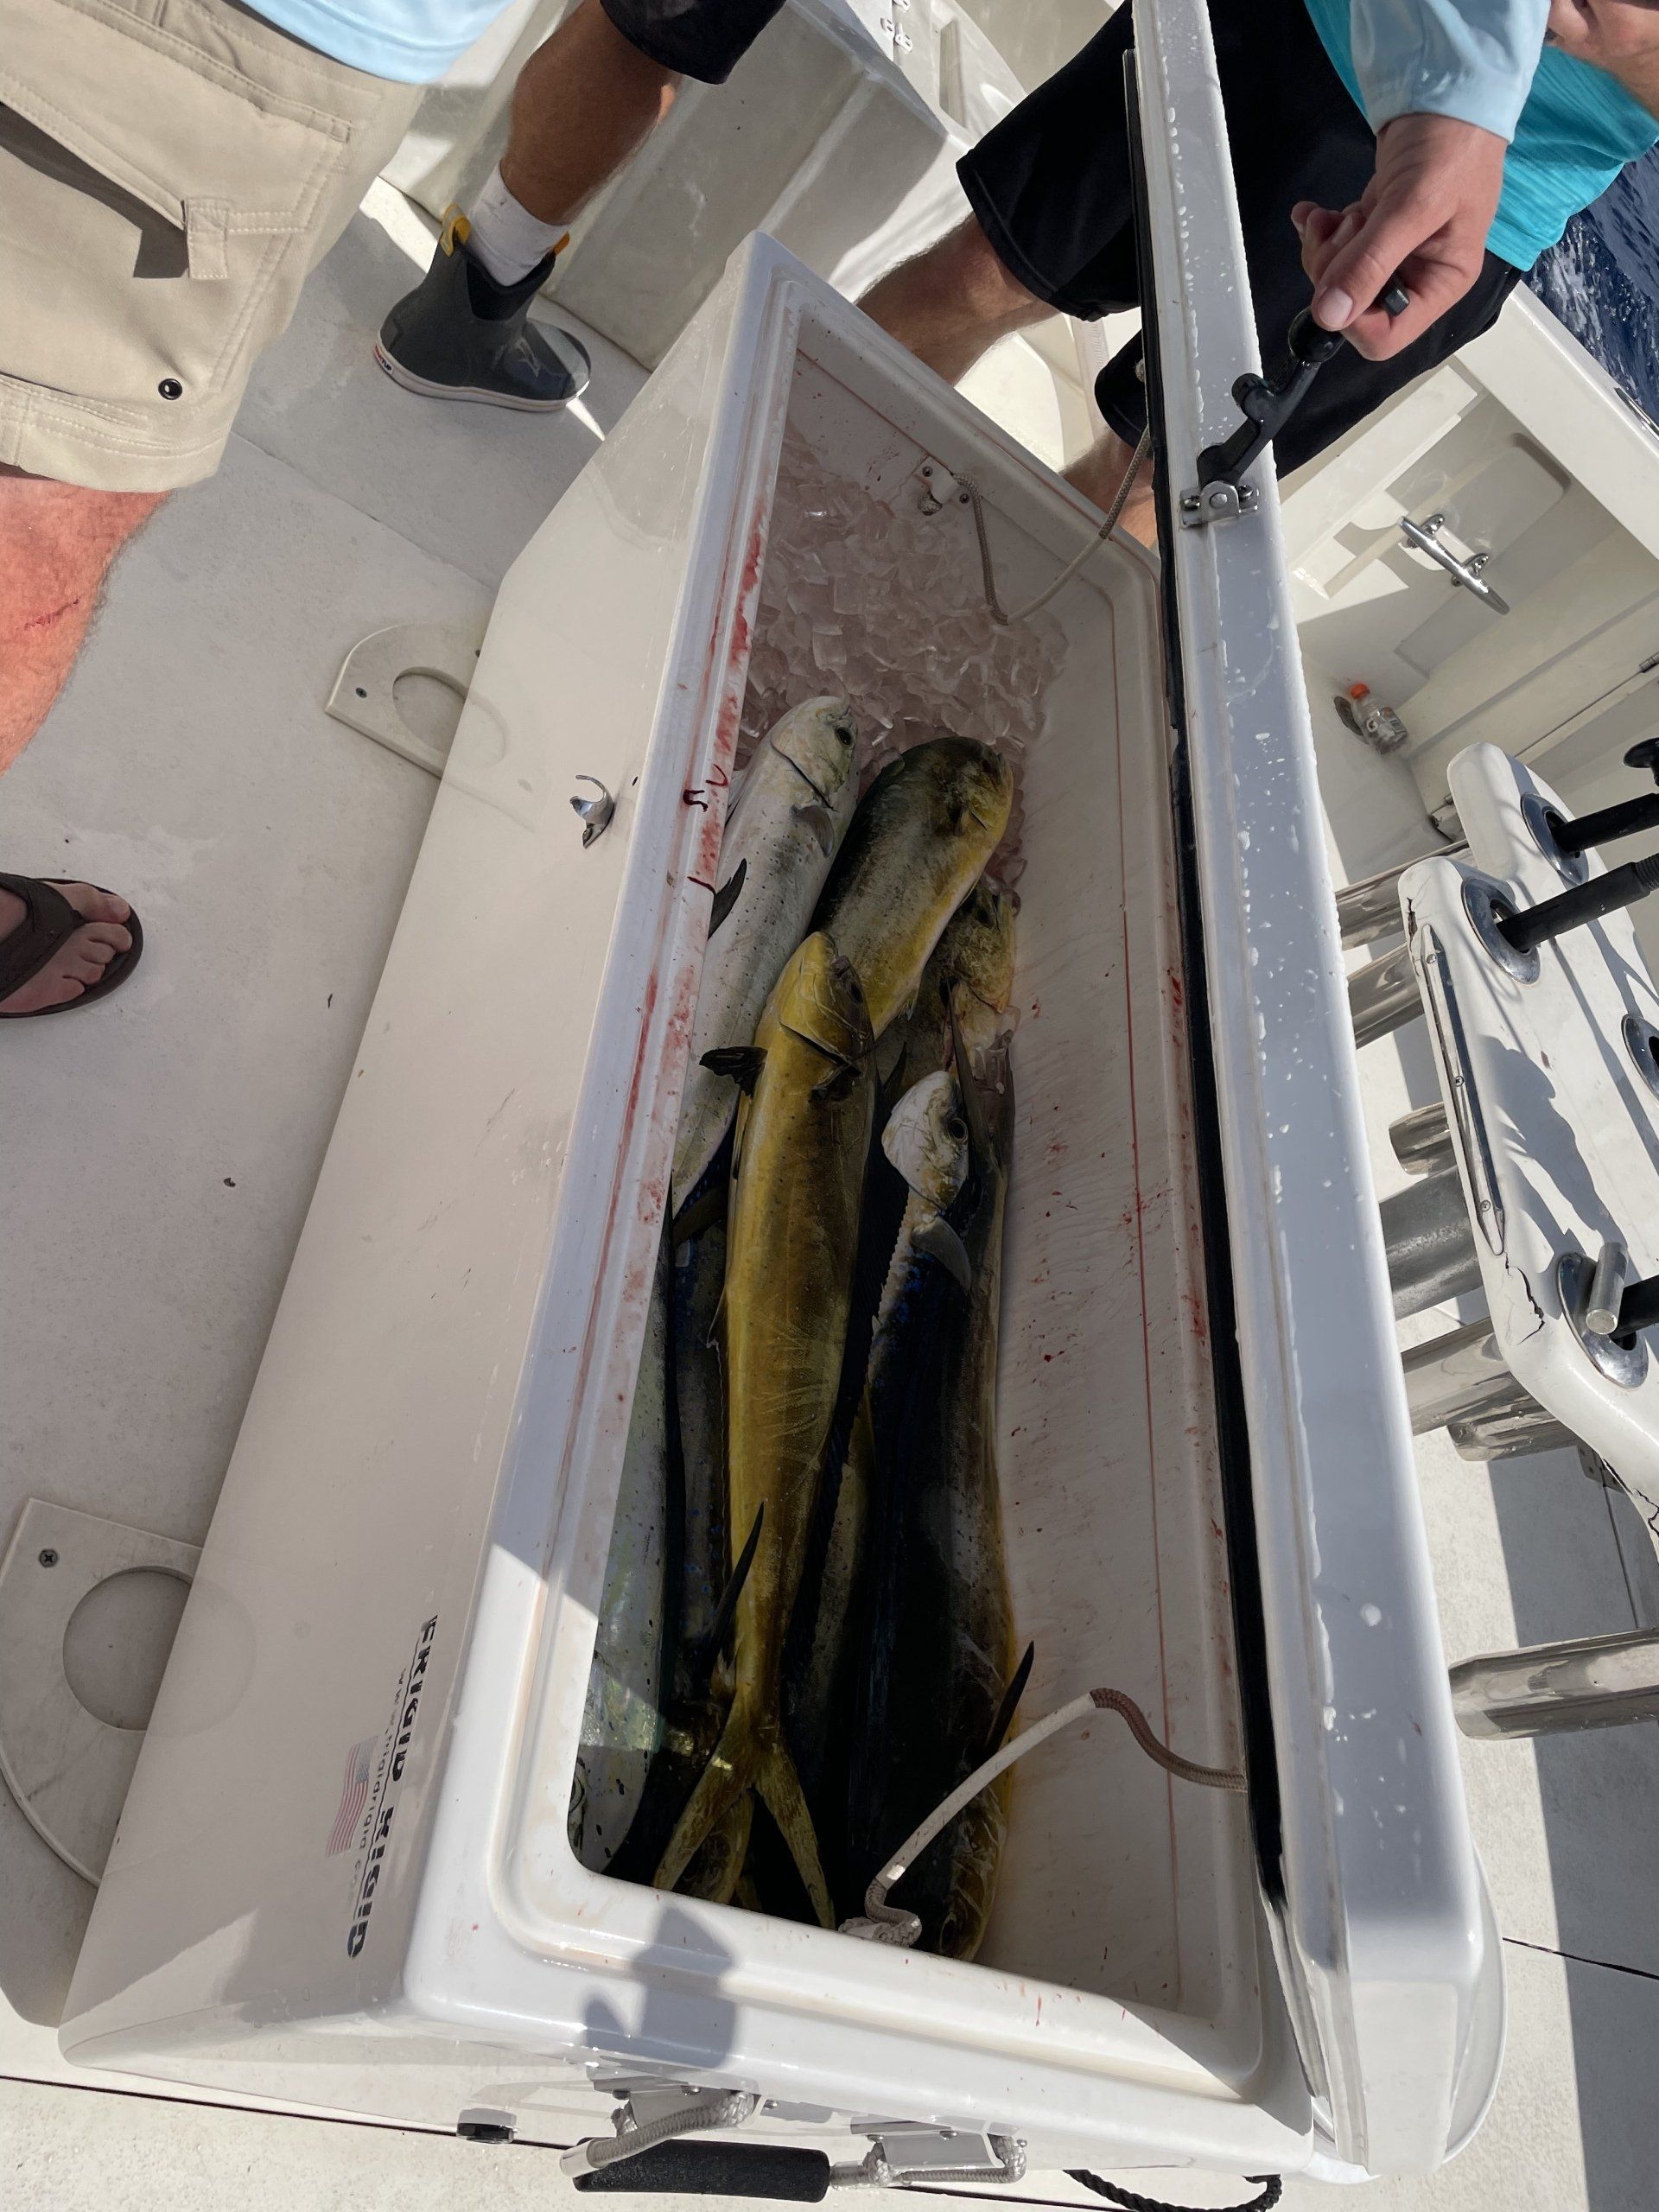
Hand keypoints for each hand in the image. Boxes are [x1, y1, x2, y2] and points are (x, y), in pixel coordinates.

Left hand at [1290, 112, 1505, 359]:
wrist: (1450, 90)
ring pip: (1336, 280)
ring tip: (1341, 212)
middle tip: (1347, 227)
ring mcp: (1392, 254)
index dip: (1354, 319)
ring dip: (1326, 248)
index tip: (1340, 280)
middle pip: (1353, 309)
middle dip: (1336, 271)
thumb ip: (1371, 262)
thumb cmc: (1452, 146)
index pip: (1386, 337)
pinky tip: (1315, 211)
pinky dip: (1319, 230)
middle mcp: (1416, 277)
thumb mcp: (1414, 206)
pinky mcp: (1372, 228)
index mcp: (1441, 284)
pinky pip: (1333, 246)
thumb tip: (1330, 316)